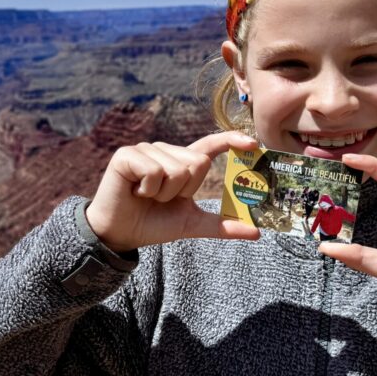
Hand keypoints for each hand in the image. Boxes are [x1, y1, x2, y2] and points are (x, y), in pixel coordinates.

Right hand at [85, 131, 261, 252]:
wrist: (119, 234)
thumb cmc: (153, 224)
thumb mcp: (191, 224)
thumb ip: (222, 225)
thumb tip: (257, 231)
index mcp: (181, 162)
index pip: (210, 146)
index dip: (231, 141)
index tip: (252, 144)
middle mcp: (165, 150)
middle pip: (197, 163)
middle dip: (184, 190)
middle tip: (162, 199)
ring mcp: (146, 150)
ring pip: (177, 168)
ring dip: (164, 193)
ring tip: (146, 196)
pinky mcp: (127, 155)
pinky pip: (154, 170)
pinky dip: (148, 189)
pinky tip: (135, 192)